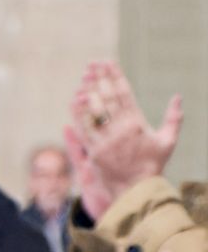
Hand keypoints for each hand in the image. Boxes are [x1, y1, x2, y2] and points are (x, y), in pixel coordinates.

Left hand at [70, 59, 181, 208]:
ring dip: (86, 92)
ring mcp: (104, 141)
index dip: (114, 76)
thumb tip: (178, 97)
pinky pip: (82, 129)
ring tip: (83, 77)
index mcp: (136, 123)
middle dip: (98, 79)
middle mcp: (119, 130)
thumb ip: (174, 117)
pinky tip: (74, 100)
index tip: (109, 62)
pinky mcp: (92, 152)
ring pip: (91, 112)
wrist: (136, 189)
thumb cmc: (154, 164)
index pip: (123, 93)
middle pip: (105, 98)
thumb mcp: (168, 140)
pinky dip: (77, 114)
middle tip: (92, 64)